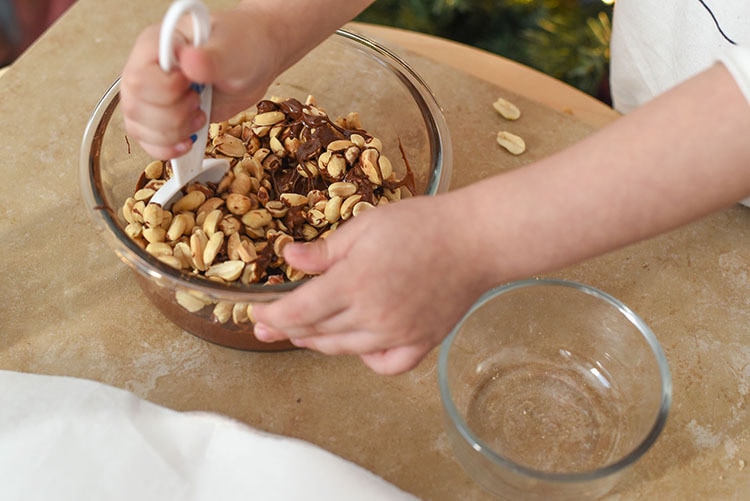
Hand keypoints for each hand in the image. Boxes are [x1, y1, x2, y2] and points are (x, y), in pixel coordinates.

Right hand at [120, 8, 277, 159]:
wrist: (253, 63)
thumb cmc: (242, 47)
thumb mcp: (233, 51)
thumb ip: (211, 58)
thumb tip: (189, 60)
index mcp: (156, 45)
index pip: (138, 79)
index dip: (167, 91)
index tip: (194, 84)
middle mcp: (146, 69)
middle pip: (136, 107)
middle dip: (175, 116)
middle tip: (200, 101)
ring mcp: (150, 95)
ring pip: (138, 128)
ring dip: (174, 133)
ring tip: (199, 116)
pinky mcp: (160, 116)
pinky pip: (146, 141)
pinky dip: (167, 148)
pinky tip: (188, 141)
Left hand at [252, 194, 488, 374]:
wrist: (475, 240)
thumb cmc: (422, 225)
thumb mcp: (366, 226)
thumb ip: (325, 250)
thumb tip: (288, 259)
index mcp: (354, 283)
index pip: (299, 311)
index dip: (272, 316)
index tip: (256, 315)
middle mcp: (372, 316)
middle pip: (316, 332)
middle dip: (286, 329)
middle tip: (267, 327)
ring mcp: (397, 334)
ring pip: (343, 349)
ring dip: (317, 343)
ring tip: (302, 335)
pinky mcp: (421, 342)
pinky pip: (385, 364)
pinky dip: (366, 359)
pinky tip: (358, 345)